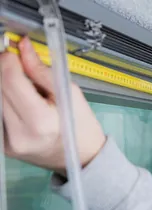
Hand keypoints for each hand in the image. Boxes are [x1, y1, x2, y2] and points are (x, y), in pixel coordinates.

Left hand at [1, 37, 105, 173]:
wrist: (82, 158)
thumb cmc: (82, 127)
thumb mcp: (70, 94)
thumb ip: (42, 71)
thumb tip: (22, 47)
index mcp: (40, 122)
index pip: (10, 80)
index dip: (9, 59)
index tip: (15, 50)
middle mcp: (19, 134)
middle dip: (6, 71)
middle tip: (19, 65)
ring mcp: (8, 143)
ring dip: (5, 87)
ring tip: (23, 88)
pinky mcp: (2, 146)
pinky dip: (6, 101)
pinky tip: (19, 102)